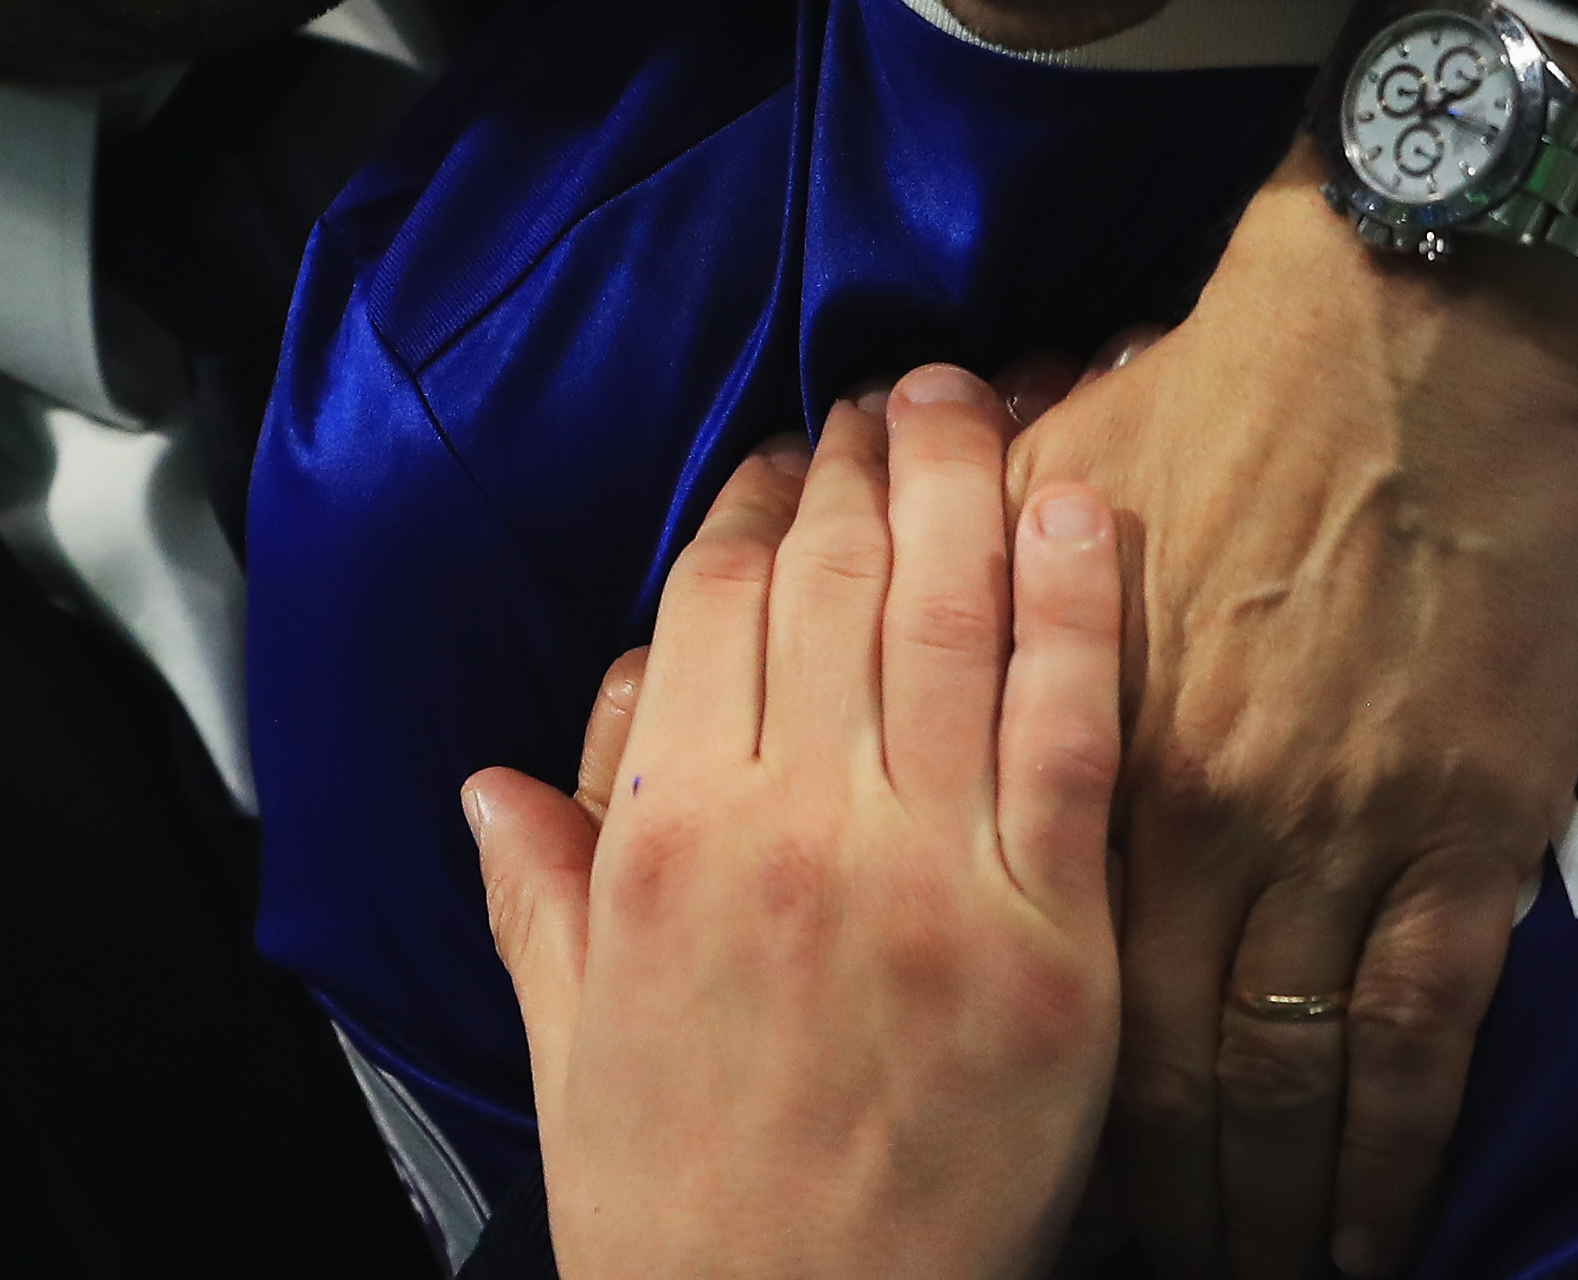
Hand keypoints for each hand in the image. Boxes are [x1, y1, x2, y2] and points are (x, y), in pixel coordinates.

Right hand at [470, 367, 1121, 1279]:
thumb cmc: (680, 1210)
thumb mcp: (570, 1041)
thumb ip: (537, 895)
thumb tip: (493, 787)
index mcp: (665, 841)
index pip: (712, 604)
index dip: (757, 504)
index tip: (788, 450)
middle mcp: (791, 829)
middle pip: (835, 580)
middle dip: (867, 457)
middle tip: (898, 381)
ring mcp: (929, 877)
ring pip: (948, 619)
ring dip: (968, 483)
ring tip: (982, 397)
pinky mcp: (1051, 940)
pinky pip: (1070, 730)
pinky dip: (1079, 609)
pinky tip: (1084, 512)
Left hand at [1005, 170, 1577, 1279]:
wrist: (1425, 327)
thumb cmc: (1231, 388)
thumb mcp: (1036, 509)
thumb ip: (950, 591)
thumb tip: (845, 647)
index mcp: (1063, 719)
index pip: (990, 936)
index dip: (977, 1057)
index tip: (956, 1149)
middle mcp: (1179, 800)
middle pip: (1129, 1046)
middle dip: (1127, 1184)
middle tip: (1108, 1260)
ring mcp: (1323, 829)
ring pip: (1267, 1077)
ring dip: (1252, 1207)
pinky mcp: (1458, 834)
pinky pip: (1415, 1044)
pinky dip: (1389, 1164)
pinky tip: (1367, 1240)